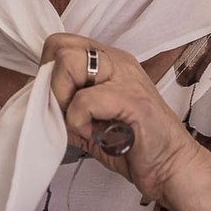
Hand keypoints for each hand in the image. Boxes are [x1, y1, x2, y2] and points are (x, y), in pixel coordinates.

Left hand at [40, 33, 202, 204]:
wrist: (173, 167)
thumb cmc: (134, 147)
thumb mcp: (91, 121)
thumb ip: (68, 106)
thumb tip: (37, 101)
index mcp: (108, 61)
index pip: (60, 43)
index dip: (48, 74)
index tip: (59, 104)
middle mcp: (116, 61)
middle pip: (59, 46)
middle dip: (53, 85)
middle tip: (68, 113)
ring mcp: (125, 76)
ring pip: (68, 64)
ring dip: (64, 100)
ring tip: (83, 124)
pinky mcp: (131, 99)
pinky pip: (83, 100)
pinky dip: (79, 122)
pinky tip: (97, 136)